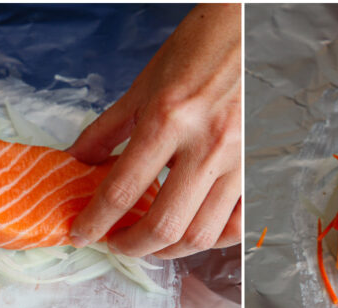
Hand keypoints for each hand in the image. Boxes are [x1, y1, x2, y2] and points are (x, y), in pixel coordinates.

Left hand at [66, 4, 241, 258]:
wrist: (254, 27)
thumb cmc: (202, 46)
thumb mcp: (146, 82)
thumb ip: (108, 128)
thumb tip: (77, 161)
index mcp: (168, 118)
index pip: (122, 190)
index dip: (94, 221)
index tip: (81, 233)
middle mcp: (206, 145)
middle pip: (163, 225)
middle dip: (130, 246)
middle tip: (115, 243)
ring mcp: (239, 161)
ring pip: (201, 233)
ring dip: (168, 250)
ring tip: (150, 242)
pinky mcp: (260, 168)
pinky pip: (238, 224)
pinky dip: (212, 240)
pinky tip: (193, 233)